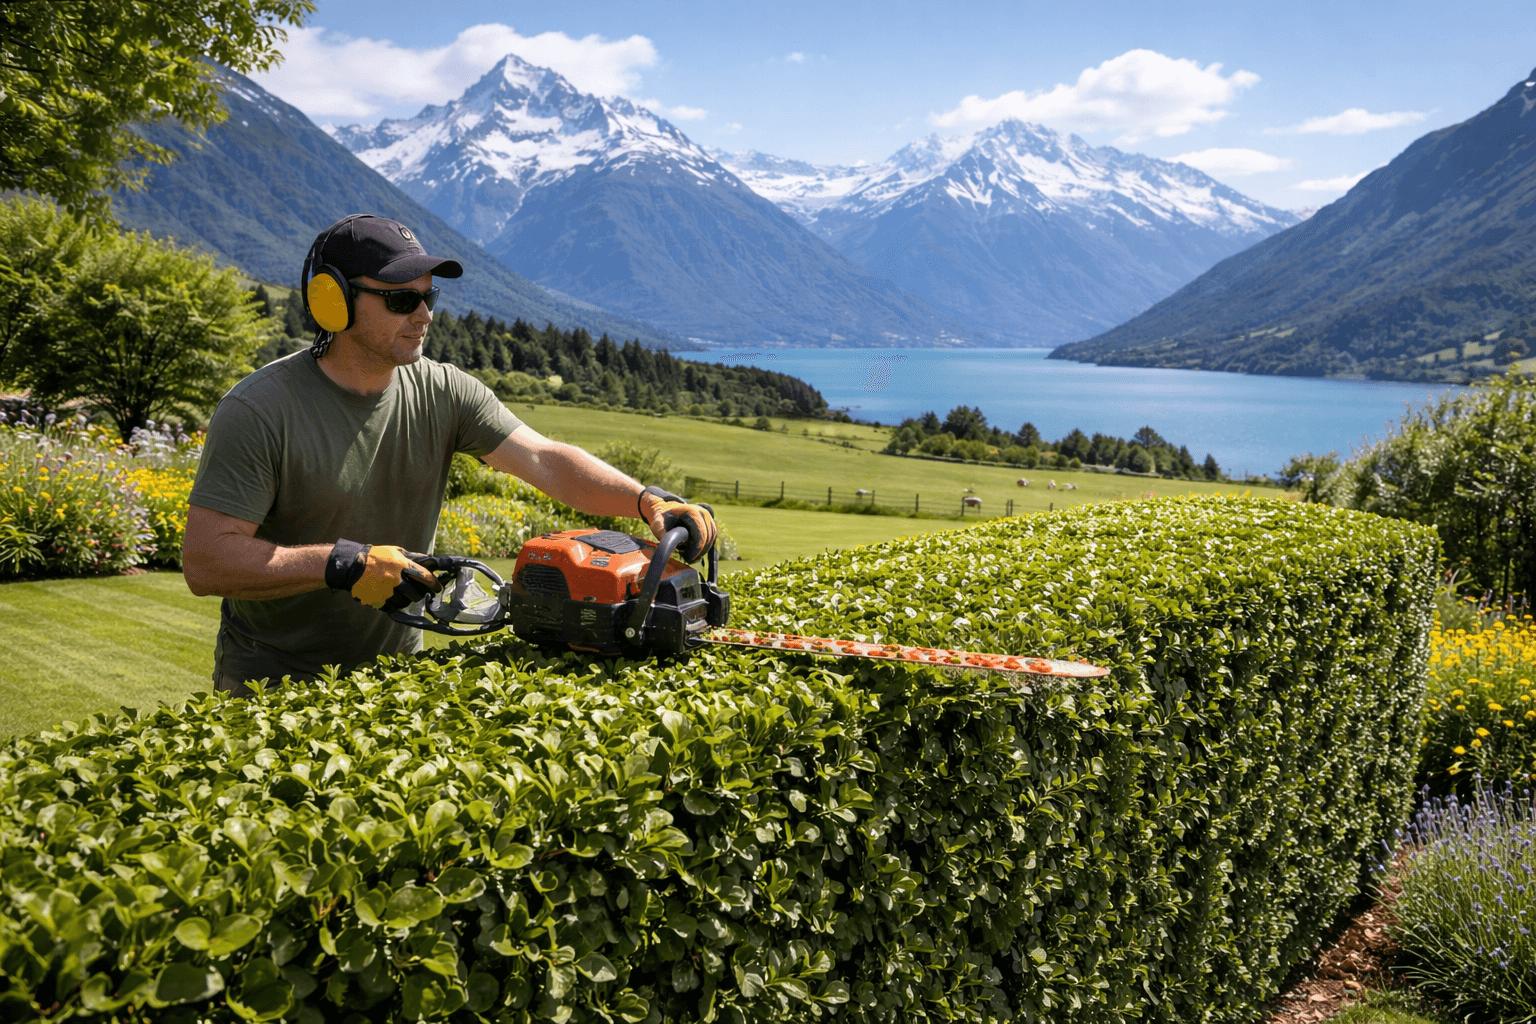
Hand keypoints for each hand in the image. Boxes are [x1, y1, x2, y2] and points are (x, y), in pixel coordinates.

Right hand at [326, 540, 442, 610]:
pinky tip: (391, 598)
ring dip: (406, 599)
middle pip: (416, 594)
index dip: (434, 584)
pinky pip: (392, 607)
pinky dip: (394, 604)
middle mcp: (396, 579)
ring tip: (401, 593)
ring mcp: (387, 591)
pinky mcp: (378, 601)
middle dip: (419, 594)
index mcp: (401, 565)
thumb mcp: (395, 552)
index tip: (437, 588)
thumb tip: (430, 560)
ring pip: (405, 602)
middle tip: (417, 593)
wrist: (352, 566)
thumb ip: (412, 557)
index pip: (425, 577)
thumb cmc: (376, 557)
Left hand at [638, 487, 716, 561]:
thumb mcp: (658, 525)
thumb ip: (662, 534)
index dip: (697, 547)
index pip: (700, 532)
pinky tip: (695, 552)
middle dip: (700, 551)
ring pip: (712, 537)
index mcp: (691, 511)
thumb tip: (669, 547)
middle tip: (688, 559)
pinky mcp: (709, 522)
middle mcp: (703, 512)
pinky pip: (712, 537)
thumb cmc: (662, 518)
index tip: (688, 558)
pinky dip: (706, 546)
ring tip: (690, 556)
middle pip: (708, 536)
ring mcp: (708, 517)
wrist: (666, 510)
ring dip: (703, 550)